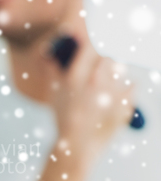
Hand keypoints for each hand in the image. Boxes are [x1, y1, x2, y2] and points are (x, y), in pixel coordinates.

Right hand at [46, 39, 133, 158]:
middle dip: (104, 56)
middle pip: (108, 54)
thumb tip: (49, 51)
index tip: (94, 33)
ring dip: (115, 70)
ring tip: (105, 81)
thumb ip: (52, 69)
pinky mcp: (126, 104)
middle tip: (101, 61)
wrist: (78, 147)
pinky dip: (126, 88)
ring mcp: (113, 93)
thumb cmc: (63, 118)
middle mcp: (96, 81)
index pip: (89, 45)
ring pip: (121, 68)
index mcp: (76, 77)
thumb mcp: (54, 93)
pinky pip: (132, 86)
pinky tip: (114, 96)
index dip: (93, 37)